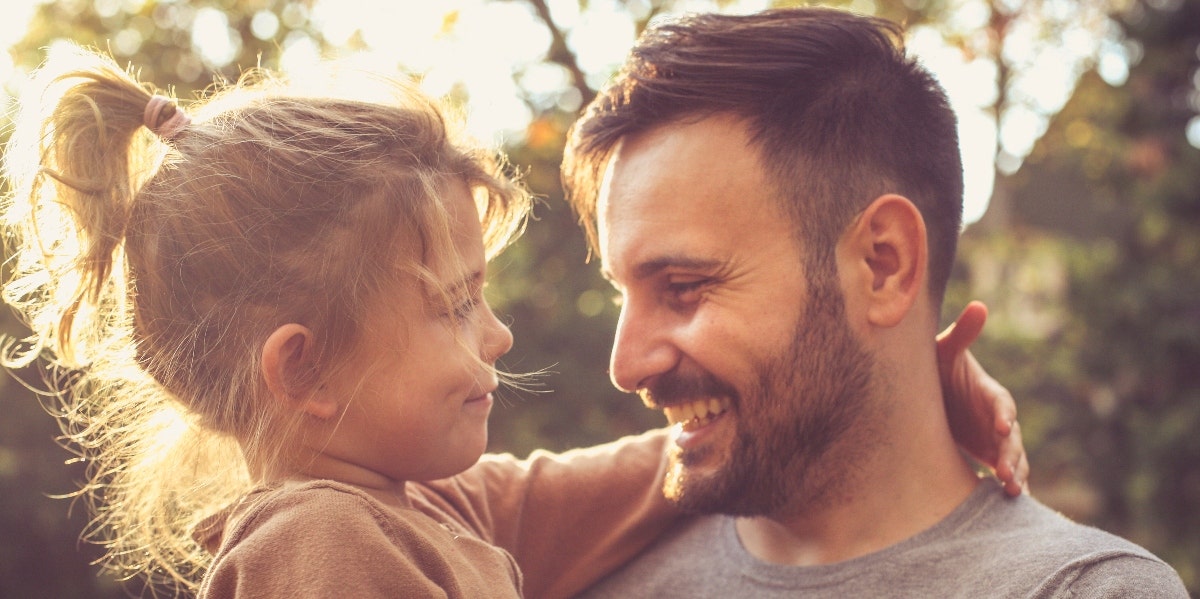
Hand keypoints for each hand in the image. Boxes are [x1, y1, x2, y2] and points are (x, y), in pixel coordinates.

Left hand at [937, 301, 1028, 495]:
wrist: (928, 390)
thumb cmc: (937, 366)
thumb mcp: (945, 350)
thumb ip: (962, 333)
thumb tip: (979, 305)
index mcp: (987, 391)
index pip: (1001, 403)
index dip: (1003, 414)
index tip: (1003, 427)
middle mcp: (995, 417)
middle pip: (1011, 438)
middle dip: (1012, 455)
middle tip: (1006, 473)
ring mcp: (992, 438)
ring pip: (1012, 458)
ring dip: (1015, 474)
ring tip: (1011, 493)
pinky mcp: (985, 453)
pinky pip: (1001, 471)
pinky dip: (1007, 485)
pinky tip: (1008, 504)